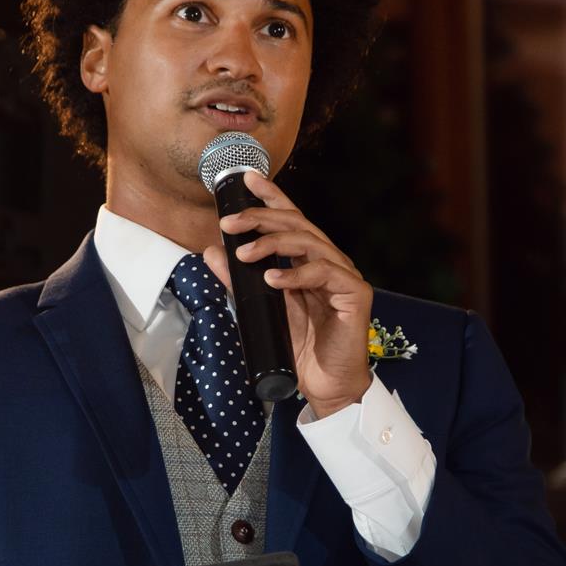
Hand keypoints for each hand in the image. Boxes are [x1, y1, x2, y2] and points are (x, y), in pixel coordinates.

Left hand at [207, 173, 373, 418]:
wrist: (326, 385)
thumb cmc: (300, 347)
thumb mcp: (260, 308)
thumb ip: (238, 280)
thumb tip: (210, 252)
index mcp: (309, 260)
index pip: (290, 219)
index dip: (271, 196)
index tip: (246, 180)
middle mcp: (329, 261)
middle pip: (297, 224)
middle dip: (261, 218)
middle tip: (230, 224)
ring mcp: (344, 275)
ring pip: (310, 243)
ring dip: (273, 244)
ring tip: (244, 254)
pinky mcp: (355, 294)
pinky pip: (324, 274)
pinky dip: (295, 275)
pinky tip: (272, 279)